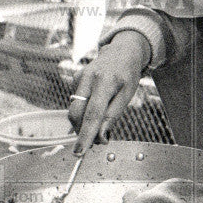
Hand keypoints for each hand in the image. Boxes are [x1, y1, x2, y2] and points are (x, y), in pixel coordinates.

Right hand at [67, 31, 149, 154]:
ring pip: (74, 110)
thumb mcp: (128, 94)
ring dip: (83, 124)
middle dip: (82, 132)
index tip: (80, 151)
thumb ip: (114, 115)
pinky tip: (96, 107)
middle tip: (97, 142)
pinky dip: (84, 112)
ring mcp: (79, 77)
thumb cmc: (128, 73)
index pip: (93, 114)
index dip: (86, 135)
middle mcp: (88, 78)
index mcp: (105, 81)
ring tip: (99, 127)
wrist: (122, 50)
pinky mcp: (75, 79)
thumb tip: (101, 136)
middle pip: (77, 113)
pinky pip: (76, 102)